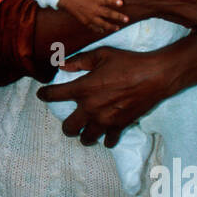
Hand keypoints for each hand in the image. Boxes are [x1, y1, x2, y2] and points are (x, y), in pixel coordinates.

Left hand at [38, 45, 168, 147]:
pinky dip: (106, 138)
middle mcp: (90, 108)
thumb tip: (61, 65)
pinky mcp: (119, 126)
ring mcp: (105, 120)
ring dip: (84, 135)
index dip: (44, 95)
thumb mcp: (101, 55)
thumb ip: (78, 61)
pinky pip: (108, 141)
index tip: (42, 95)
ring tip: (87, 129)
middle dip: (67, 125)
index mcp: (83, 89)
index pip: (54, 95)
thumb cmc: (127, 62)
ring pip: (86, 139)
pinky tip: (106, 132)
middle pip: (68, 128)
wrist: (154, 76)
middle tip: (71, 121)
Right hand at [59, 0, 127, 34]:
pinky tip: (104, 30)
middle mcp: (93, 9)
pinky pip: (94, 27)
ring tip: (117, 28)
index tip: (121, 3)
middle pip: (107, 13)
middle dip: (117, 17)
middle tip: (126, 19)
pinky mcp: (85, 22)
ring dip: (111, 26)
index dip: (114, 1)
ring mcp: (89, 17)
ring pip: (102, 23)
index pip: (106, 0)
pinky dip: (99, 29)